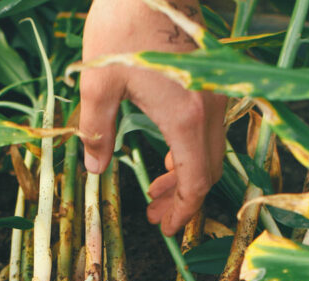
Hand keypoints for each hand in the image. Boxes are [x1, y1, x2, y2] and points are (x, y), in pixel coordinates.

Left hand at [80, 0, 225, 235]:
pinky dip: (189, 152)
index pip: (195, 183)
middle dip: (182, 199)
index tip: (168, 229)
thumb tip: (95, 167)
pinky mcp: (209, 83)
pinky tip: (167, 156)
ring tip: (155, 191)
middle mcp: (207, 111)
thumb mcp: (99, 82)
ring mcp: (212, 96)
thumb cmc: (125, 23)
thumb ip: (97, 130)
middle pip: (208, 172)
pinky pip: (207, 132)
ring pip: (209, 153)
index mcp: (183, 119)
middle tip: (155, 214)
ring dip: (184, 176)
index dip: (184, 211)